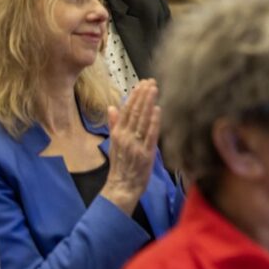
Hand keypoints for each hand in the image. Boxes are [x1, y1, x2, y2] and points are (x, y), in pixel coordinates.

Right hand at [100, 80, 159, 214]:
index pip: (126, 110)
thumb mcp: (114, 143)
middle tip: (150, 81)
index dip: (134, 96)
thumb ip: (114, 124)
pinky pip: (150, 134)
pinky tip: (157, 109)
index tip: (141, 83)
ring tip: (154, 89)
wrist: (122, 186)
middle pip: (135, 112)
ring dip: (148, 103)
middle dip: (143, 95)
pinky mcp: (146, 153)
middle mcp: (125, 136)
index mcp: (118, 133)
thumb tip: (111, 107)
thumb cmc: (120, 165)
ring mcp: (135, 144)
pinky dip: (153, 121)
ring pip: (142, 120)